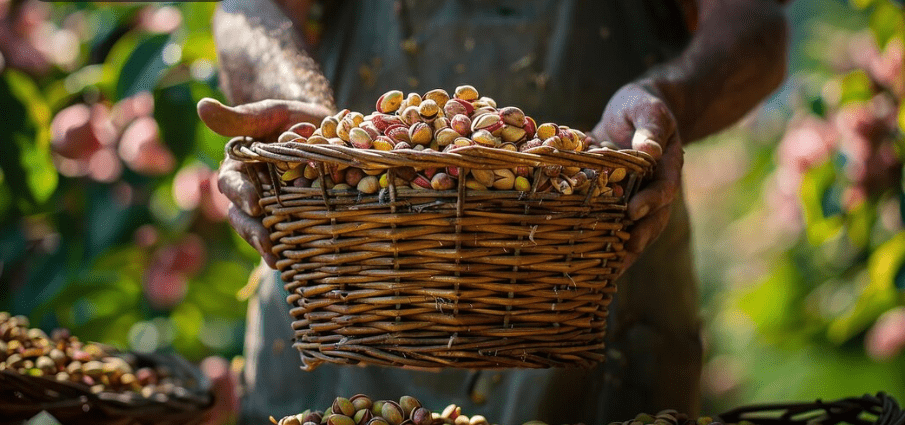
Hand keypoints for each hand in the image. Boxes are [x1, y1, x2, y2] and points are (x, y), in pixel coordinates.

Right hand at [197, 98, 332, 267]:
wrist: (320, 127)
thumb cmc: (289, 118)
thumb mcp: (268, 113)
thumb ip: (239, 117)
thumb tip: (202, 106)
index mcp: (237, 167)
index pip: (231, 183)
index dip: (240, 194)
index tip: (254, 203)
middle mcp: (250, 191)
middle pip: (243, 216)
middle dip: (253, 231)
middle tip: (266, 244)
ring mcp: (272, 208)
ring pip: (264, 230)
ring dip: (270, 247)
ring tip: (278, 261)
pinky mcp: (294, 217)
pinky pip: (290, 235)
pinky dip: (294, 248)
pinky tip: (301, 262)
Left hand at [591, 81, 683, 268]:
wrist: (634, 110)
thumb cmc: (642, 107)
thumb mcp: (647, 109)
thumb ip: (650, 128)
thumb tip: (650, 150)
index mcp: (665, 167)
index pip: (663, 189)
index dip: (650, 201)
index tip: (634, 211)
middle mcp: (652, 188)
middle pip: (651, 219)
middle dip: (638, 238)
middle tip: (621, 253)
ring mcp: (634, 198)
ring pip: (632, 228)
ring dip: (619, 250)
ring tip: (604, 271)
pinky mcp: (614, 200)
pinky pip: (609, 224)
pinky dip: (599, 241)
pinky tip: (583, 258)